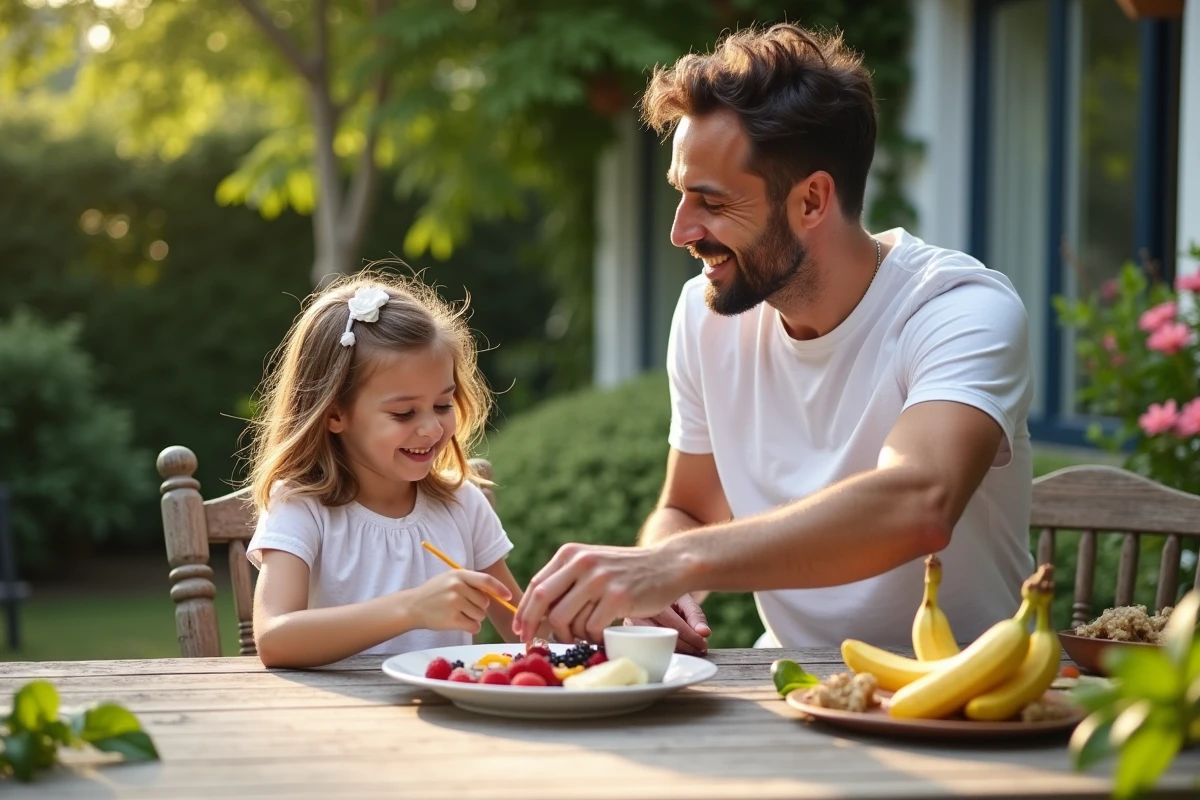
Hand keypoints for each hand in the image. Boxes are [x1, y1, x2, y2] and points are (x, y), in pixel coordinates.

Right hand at [407, 570, 511, 634]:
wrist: (412, 606)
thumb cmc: (435, 593)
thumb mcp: (450, 579)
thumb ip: (471, 583)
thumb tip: (497, 593)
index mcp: (459, 574)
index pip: (486, 580)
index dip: (500, 589)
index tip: (508, 597)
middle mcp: (457, 587)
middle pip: (485, 602)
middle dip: (479, 607)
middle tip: (463, 606)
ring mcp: (454, 603)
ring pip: (480, 615)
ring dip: (474, 618)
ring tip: (457, 613)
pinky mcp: (452, 619)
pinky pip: (474, 626)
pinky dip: (470, 627)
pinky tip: (458, 622)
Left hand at [513, 543, 686, 643]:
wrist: (668, 564)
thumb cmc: (628, 571)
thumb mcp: (592, 564)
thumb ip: (567, 580)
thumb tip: (536, 613)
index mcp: (571, 554)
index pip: (536, 585)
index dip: (524, 611)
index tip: (520, 631)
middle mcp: (582, 563)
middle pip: (543, 601)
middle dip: (533, 626)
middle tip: (534, 643)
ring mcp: (600, 579)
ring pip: (565, 619)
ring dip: (571, 635)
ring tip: (585, 635)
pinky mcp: (618, 597)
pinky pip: (590, 628)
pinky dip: (592, 638)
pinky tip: (602, 635)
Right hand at [625, 593, 710, 654]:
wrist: (649, 588)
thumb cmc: (668, 593)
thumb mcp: (684, 599)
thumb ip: (695, 615)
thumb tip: (705, 633)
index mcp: (652, 597)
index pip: (673, 623)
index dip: (690, 636)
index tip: (703, 644)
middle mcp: (637, 610)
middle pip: (663, 634)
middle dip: (685, 645)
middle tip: (700, 650)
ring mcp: (629, 622)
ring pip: (653, 642)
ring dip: (674, 649)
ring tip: (691, 650)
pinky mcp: (625, 632)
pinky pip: (645, 645)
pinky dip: (661, 649)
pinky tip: (672, 649)